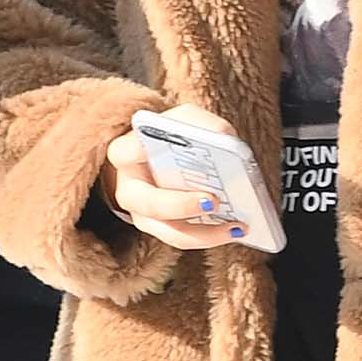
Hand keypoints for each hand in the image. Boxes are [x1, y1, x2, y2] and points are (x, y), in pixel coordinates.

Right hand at [104, 108, 245, 250]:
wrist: (168, 159)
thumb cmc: (176, 138)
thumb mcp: (185, 121)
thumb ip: (201, 124)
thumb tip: (224, 137)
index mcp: (127, 155)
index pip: (125, 153)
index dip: (139, 152)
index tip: (161, 151)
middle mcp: (130, 189)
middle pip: (150, 203)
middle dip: (182, 205)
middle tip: (213, 201)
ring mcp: (144, 216)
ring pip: (169, 232)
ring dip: (204, 233)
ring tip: (236, 225)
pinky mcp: (163, 231)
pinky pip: (186, 240)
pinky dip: (213, 236)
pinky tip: (236, 228)